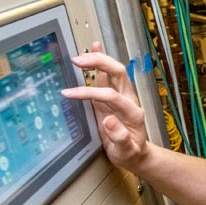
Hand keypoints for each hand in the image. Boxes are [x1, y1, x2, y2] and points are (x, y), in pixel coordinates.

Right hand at [62, 43, 152, 171]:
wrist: (135, 154)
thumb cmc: (131, 153)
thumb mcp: (126, 151)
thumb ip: (120, 137)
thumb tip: (109, 121)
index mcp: (133, 112)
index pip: (111, 95)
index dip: (90, 93)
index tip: (70, 94)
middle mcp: (129, 100)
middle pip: (118, 73)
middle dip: (99, 63)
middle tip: (78, 61)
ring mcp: (122, 96)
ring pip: (114, 71)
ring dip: (100, 59)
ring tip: (82, 53)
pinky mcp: (113, 97)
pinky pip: (109, 76)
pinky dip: (101, 62)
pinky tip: (96, 49)